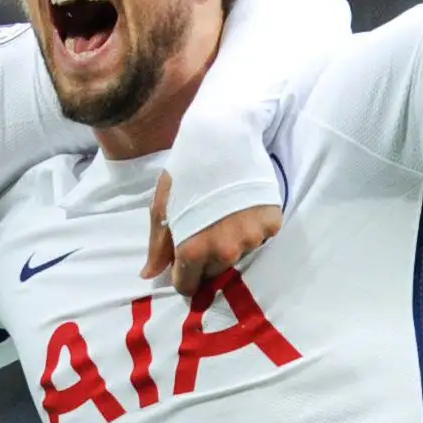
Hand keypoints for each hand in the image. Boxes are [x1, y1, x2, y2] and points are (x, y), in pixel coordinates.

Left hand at [142, 173, 285, 300]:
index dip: (184, 276)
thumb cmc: (186, 171)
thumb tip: (150, 274)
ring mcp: (251, 239)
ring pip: (239, 255)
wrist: (223, 138)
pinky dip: (252, 228)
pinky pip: (260, 238)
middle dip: (207, 258)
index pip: (188, 285)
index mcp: (192, 250)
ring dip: (232, 243)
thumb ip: (158, 245)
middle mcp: (225, 251)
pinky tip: (244, 207)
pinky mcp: (271, 225)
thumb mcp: (163, 206)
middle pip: (214, 272)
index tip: (186, 264)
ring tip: (226, 214)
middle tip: (206, 228)